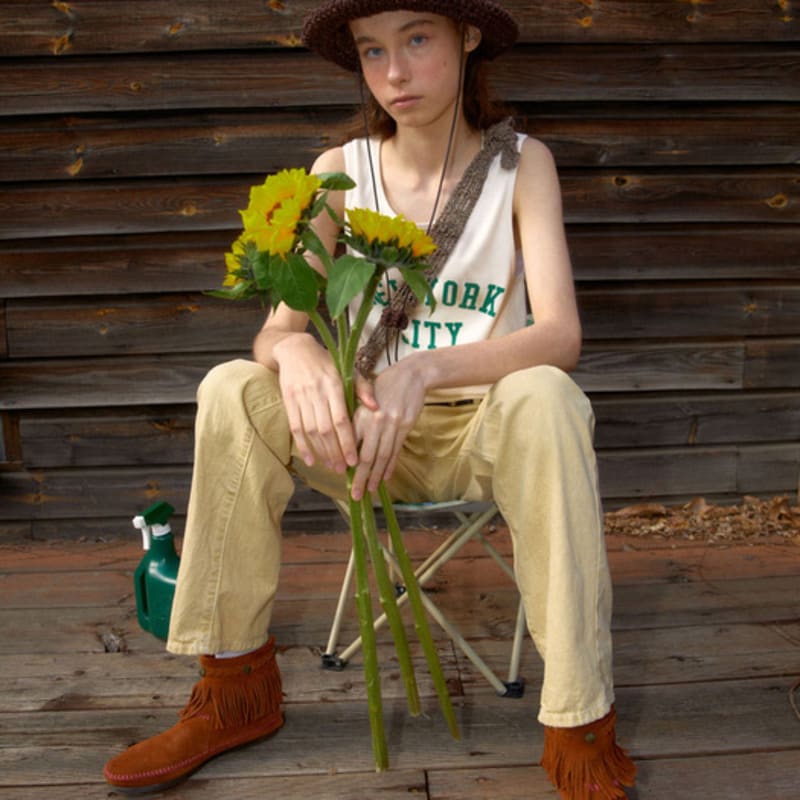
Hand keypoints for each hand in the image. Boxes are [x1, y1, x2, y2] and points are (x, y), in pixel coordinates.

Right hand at [274, 333, 370, 473]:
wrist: (294, 349)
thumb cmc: (327, 362)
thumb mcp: (348, 369)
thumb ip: (363, 388)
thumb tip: (376, 408)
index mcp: (335, 385)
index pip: (342, 420)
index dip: (348, 441)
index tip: (354, 460)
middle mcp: (317, 392)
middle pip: (326, 430)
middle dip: (335, 452)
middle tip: (343, 470)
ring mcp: (301, 397)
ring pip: (311, 431)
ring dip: (321, 452)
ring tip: (331, 466)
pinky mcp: (288, 400)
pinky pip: (295, 428)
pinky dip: (303, 446)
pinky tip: (311, 460)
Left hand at [350, 358, 427, 499]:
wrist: (411, 374)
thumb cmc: (384, 384)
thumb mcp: (364, 398)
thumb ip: (356, 418)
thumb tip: (347, 444)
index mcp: (360, 413)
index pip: (350, 443)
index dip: (346, 462)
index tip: (340, 476)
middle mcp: (375, 421)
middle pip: (366, 456)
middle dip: (360, 477)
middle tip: (354, 495)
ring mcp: (392, 425)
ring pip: (382, 456)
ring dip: (376, 476)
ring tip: (370, 490)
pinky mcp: (405, 427)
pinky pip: (396, 450)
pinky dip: (391, 465)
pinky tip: (386, 477)